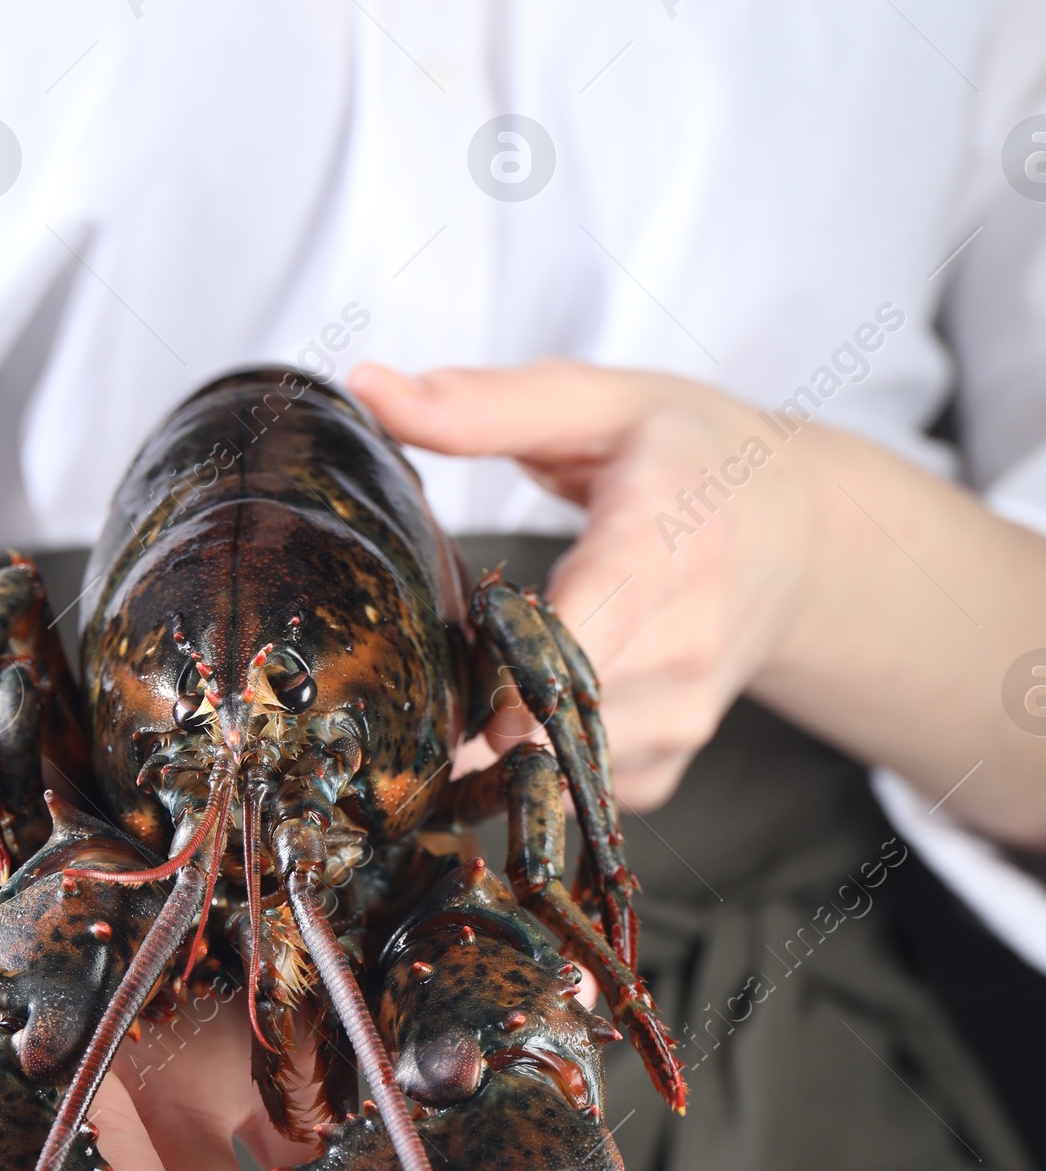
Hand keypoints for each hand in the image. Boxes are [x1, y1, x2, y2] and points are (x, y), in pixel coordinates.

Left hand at [349, 358, 823, 806]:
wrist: (802, 535)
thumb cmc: (690, 456)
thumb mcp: (600, 404)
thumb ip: (484, 405)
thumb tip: (369, 386)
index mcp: (667, 538)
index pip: (590, 628)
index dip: (514, 672)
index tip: (459, 691)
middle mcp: (688, 641)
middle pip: (550, 704)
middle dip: (472, 693)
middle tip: (425, 659)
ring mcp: (683, 715)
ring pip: (550, 753)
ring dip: (494, 724)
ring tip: (481, 661)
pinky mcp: (666, 763)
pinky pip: (572, 784)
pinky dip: (532, 753)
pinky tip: (529, 697)